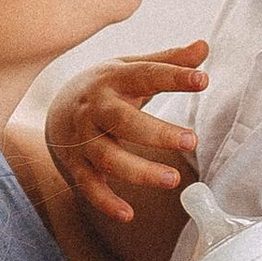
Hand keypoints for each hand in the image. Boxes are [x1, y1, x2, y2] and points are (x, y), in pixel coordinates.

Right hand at [45, 42, 208, 227]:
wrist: (57, 108)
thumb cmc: (107, 87)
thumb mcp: (132, 68)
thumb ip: (168, 60)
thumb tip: (204, 46)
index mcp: (114, 79)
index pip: (146, 75)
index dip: (173, 76)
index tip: (202, 79)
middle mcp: (96, 108)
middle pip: (123, 121)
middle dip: (156, 132)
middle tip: (192, 140)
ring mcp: (84, 139)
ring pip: (108, 157)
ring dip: (139, 171)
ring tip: (173, 180)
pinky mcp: (76, 165)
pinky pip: (90, 186)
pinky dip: (106, 202)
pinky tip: (128, 214)